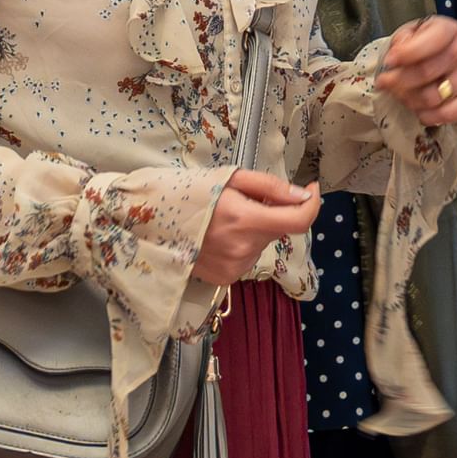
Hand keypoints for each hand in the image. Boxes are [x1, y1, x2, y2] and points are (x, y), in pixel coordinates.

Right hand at [193, 169, 327, 290]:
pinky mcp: (225, 279)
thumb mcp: (228, 178)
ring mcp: (234, 268)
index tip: (309, 189)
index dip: (312, 205)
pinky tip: (218, 236)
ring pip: (262, 244)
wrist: (144, 223)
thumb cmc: (184, 193)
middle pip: (278, 230)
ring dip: (255, 230)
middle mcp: (243, 250)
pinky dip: (241, 244)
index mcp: (245, 220)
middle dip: (272, 212)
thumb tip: (303, 195)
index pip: (299, 222)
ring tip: (225, 218)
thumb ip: (270, 188)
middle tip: (245, 198)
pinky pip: (247, 258)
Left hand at [370, 15, 456, 128]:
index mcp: (449, 29)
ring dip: (412, 100)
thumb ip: (402, 42)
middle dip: (401, 80)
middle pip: (428, 71)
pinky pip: (450, 113)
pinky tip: (420, 110)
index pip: (433, 40)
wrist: (440, 62)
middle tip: (386, 83)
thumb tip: (396, 56)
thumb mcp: (408, 36)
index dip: (408, 53)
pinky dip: (430, 116)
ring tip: (402, 96)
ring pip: (435, 95)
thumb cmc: (423, 49)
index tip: (389, 61)